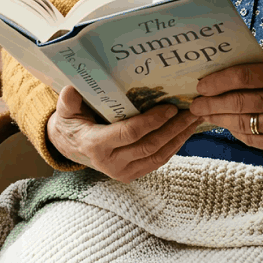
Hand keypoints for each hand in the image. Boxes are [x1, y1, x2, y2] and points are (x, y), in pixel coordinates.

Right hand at [46, 85, 202, 181]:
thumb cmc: (72, 122)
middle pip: (150, 145)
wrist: (71, 146)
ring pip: (158, 156)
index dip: (152, 121)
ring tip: (196, 119)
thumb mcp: (66, 110)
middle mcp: (111, 163)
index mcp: (96, 145)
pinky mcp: (133, 174)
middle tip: (192, 110)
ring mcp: (123, 172)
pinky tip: (185, 131)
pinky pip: (158, 161)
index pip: (130, 133)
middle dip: (174, 128)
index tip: (171, 107)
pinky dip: (174, 146)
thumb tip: (71, 89)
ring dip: (180, 138)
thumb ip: (69, 101)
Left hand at [188, 51, 262, 152]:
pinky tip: (226, 125)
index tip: (201, 84)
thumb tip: (227, 60)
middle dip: (211, 103)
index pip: (244, 75)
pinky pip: (252, 139)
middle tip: (194, 102)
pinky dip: (235, 131)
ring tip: (205, 114)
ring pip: (241, 122)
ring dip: (218, 119)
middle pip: (238, 102)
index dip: (218, 80)